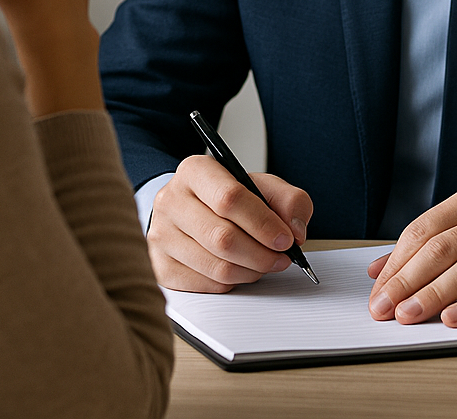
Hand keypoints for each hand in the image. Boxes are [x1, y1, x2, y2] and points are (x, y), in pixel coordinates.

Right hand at [148, 154, 313, 291]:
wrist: (192, 209)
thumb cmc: (227, 198)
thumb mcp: (262, 186)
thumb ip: (289, 200)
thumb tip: (295, 231)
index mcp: (195, 171)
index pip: (230, 199)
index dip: (263, 223)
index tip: (286, 239)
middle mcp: (170, 201)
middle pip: (223, 238)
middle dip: (262, 254)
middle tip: (282, 257)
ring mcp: (161, 236)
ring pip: (216, 266)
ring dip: (251, 271)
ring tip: (265, 263)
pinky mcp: (161, 267)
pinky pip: (207, 285)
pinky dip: (233, 282)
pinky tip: (240, 269)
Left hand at [366, 185, 456, 327]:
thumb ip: (433, 240)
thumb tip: (381, 269)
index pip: (423, 230)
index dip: (395, 262)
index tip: (376, 290)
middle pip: (441, 250)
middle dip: (405, 282)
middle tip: (383, 309)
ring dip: (433, 296)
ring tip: (408, 316)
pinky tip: (453, 319)